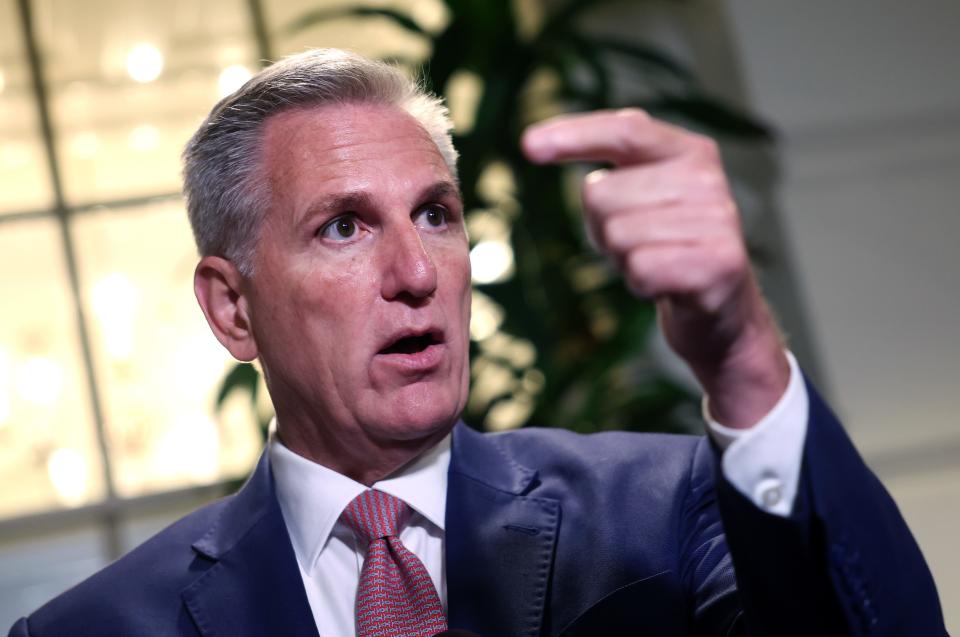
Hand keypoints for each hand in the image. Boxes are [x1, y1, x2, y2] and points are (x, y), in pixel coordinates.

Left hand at [522, 109, 788, 427]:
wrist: (723, 316)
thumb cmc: (668, 251)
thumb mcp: (642, 202)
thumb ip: (606, 171)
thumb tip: (534, 143)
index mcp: (689, 151)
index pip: (626, 130)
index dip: (574, 135)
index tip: (527, 145)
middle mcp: (708, 178)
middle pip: (601, 193)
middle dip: (602, 228)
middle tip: (637, 245)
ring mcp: (719, 220)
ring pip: (618, 234)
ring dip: (624, 260)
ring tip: (655, 264)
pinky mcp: (720, 264)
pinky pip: (641, 269)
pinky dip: (641, 284)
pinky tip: (666, 286)